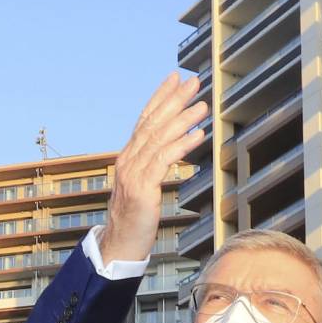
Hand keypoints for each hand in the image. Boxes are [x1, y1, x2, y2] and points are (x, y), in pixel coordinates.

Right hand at [98, 74, 209, 264]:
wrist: (120, 244)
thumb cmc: (135, 218)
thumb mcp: (143, 184)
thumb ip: (153, 164)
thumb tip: (172, 146)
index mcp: (128, 156)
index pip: (145, 119)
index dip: (160, 97)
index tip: (175, 78)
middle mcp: (128, 160)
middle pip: (152, 123)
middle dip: (174, 99)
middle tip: (193, 81)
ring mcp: (133, 173)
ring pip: (159, 139)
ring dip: (182, 119)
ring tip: (202, 106)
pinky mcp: (141, 189)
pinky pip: (163, 161)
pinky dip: (181, 145)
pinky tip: (197, 135)